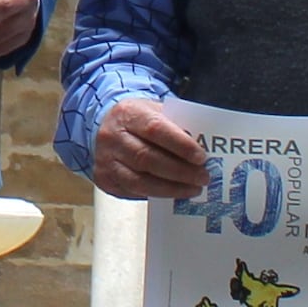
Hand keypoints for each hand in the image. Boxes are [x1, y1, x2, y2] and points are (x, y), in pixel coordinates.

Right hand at [87, 95, 206, 202]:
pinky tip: (174, 193)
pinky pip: (133, 192)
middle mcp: (112, 136)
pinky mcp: (105, 179)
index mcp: (128, 113)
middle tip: (203, 178)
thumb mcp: (156, 112)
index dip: (180, 145)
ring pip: (139, 181)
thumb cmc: (139, 121)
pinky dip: (157, 194)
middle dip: (180, 171)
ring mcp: (106, 160)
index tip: (201, 157)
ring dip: (171, 188)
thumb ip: (176, 126)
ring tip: (193, 189)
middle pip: (147, 158)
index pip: (155, 129)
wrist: (105, 128)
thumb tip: (201, 150)